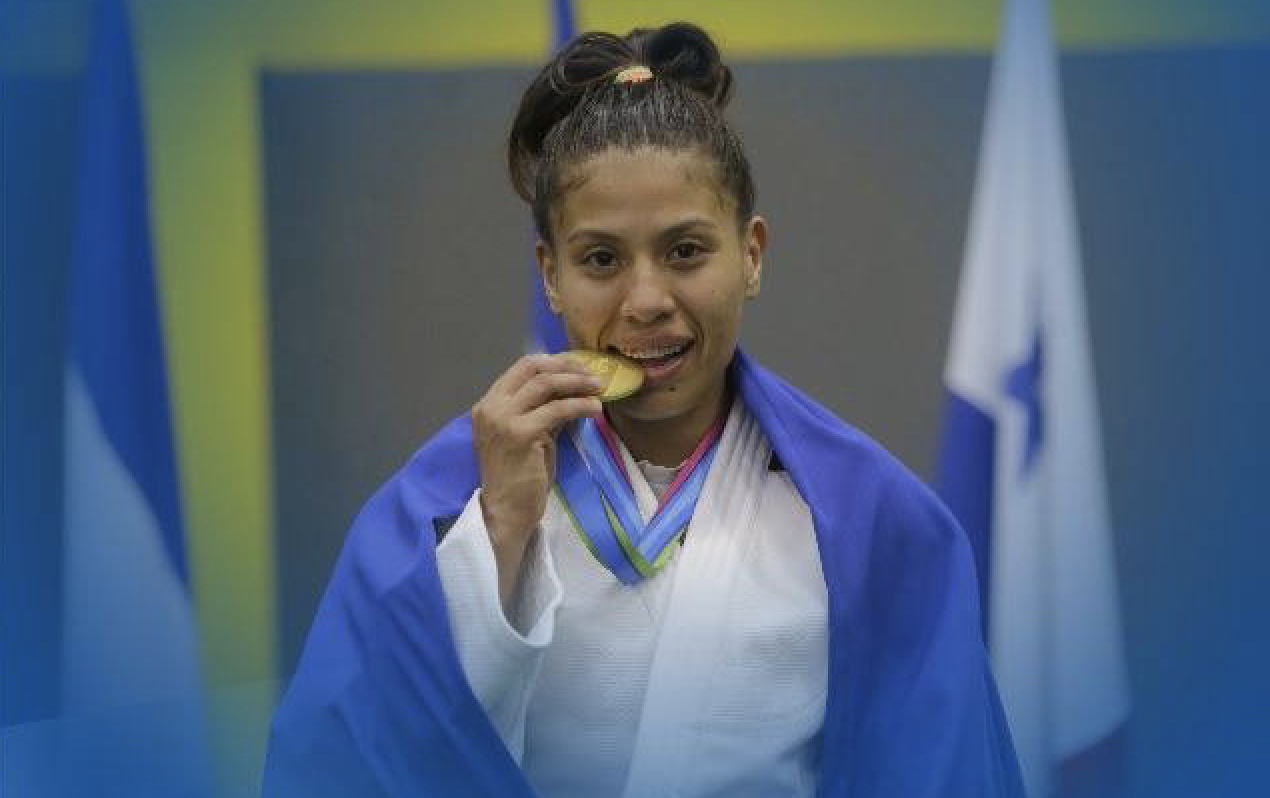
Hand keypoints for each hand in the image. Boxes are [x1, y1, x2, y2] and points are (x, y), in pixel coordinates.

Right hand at [471, 354, 602, 607]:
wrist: (506, 512)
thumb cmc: (519, 478)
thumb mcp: (530, 436)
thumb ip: (543, 412)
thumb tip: (572, 392)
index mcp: (489, 404)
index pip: (522, 367)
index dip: (554, 362)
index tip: (579, 368)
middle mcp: (492, 406)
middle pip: (533, 368)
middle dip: (568, 367)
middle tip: (594, 376)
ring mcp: (503, 418)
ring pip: (546, 384)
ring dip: (577, 383)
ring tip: (600, 389)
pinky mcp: (520, 433)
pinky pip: (557, 410)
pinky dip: (580, 405)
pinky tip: (595, 409)